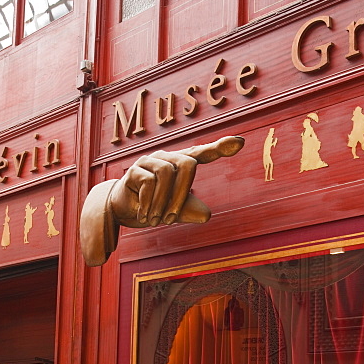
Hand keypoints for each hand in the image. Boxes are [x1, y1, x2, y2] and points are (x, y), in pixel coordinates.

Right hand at [109, 135, 243, 228]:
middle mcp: (168, 158)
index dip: (221, 147)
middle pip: (188, 164)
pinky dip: (148, 203)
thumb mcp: (176, 212)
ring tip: (156, 220)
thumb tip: (206, 215)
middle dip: (183, 194)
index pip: (203, 153)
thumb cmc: (156, 206)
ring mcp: (151, 161)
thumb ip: (191, 211)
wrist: (124, 210)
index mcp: (182, 164)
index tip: (240, 142)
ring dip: (163, 202)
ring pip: (166, 174)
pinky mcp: (134, 169)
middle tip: (172, 221)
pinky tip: (144, 216)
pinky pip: (148, 182)